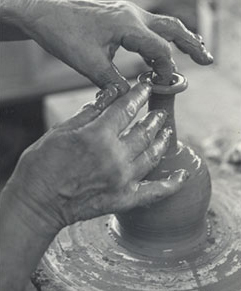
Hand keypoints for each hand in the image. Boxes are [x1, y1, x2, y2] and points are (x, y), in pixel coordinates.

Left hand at [5, 0, 212, 89]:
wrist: (42, 12)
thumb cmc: (62, 33)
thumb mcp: (89, 64)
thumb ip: (113, 83)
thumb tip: (131, 98)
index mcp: (128, 25)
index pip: (161, 49)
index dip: (167, 70)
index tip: (168, 87)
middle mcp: (132, 16)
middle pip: (172, 28)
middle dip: (191, 45)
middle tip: (207, 59)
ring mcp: (126, 15)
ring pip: (162, 26)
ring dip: (178, 41)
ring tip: (193, 54)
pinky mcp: (119, 19)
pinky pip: (147, 29)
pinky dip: (158, 41)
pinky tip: (159, 52)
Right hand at [8, 82, 188, 235]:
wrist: (38, 203)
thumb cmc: (42, 166)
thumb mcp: (61, 131)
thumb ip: (89, 112)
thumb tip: (109, 94)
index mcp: (98, 136)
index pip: (126, 109)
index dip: (138, 94)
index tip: (146, 86)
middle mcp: (115, 156)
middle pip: (144, 131)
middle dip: (153, 118)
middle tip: (158, 112)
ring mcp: (123, 179)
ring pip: (152, 155)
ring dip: (162, 140)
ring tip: (167, 132)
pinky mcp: (124, 200)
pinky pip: (154, 192)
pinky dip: (171, 185)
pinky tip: (182, 176)